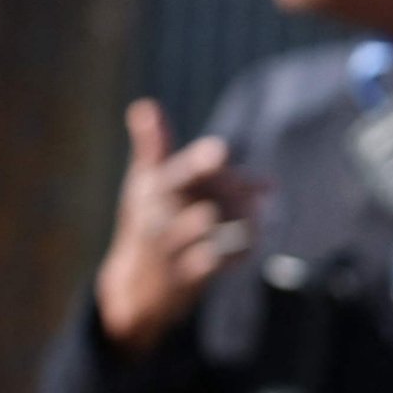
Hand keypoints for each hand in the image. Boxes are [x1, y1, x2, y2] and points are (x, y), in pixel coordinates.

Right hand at [95, 99, 264, 352]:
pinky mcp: (183, 278)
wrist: (135, 287)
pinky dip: (233, 254)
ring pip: (203, 232)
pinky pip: (210, 265)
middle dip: (227, 191)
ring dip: (234, 221)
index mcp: (152, 191)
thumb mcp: (144, 183)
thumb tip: (145, 105)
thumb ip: (153, 146)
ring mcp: (169, 250)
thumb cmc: (147, 223)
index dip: (198, 163)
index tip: (219, 150)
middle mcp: (158, 218)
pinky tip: (253, 243)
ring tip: (257, 212)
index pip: (175, 173)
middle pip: (193, 195)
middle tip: (253, 186)